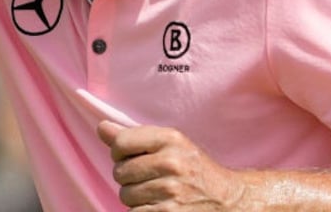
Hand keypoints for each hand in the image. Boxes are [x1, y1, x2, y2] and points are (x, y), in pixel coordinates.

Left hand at [98, 121, 248, 210]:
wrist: (229, 200)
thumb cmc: (194, 169)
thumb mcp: (170, 144)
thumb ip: (133, 137)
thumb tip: (101, 128)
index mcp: (170, 139)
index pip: (120, 143)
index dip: (119, 153)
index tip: (132, 157)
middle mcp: (171, 162)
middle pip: (120, 172)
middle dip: (129, 178)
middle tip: (150, 179)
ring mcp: (171, 190)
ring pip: (125, 195)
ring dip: (136, 198)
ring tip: (157, 194)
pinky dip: (143, 211)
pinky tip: (160, 206)